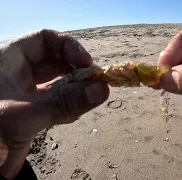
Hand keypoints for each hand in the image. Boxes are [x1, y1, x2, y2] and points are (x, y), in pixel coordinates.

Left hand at [0, 30, 108, 178]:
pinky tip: (71, 116)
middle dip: (77, 72)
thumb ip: (64, 103)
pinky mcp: (28, 114)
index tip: (88, 65)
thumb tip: (102, 89)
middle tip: (95, 84)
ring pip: (57, 84)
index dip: (69, 47)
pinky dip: (66, 108)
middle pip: (55, 62)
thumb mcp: (25, 113)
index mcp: (8, 59)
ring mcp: (23, 94)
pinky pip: (53, 104)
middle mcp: (17, 73)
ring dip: (74, 91)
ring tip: (85, 102)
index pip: (45, 39)